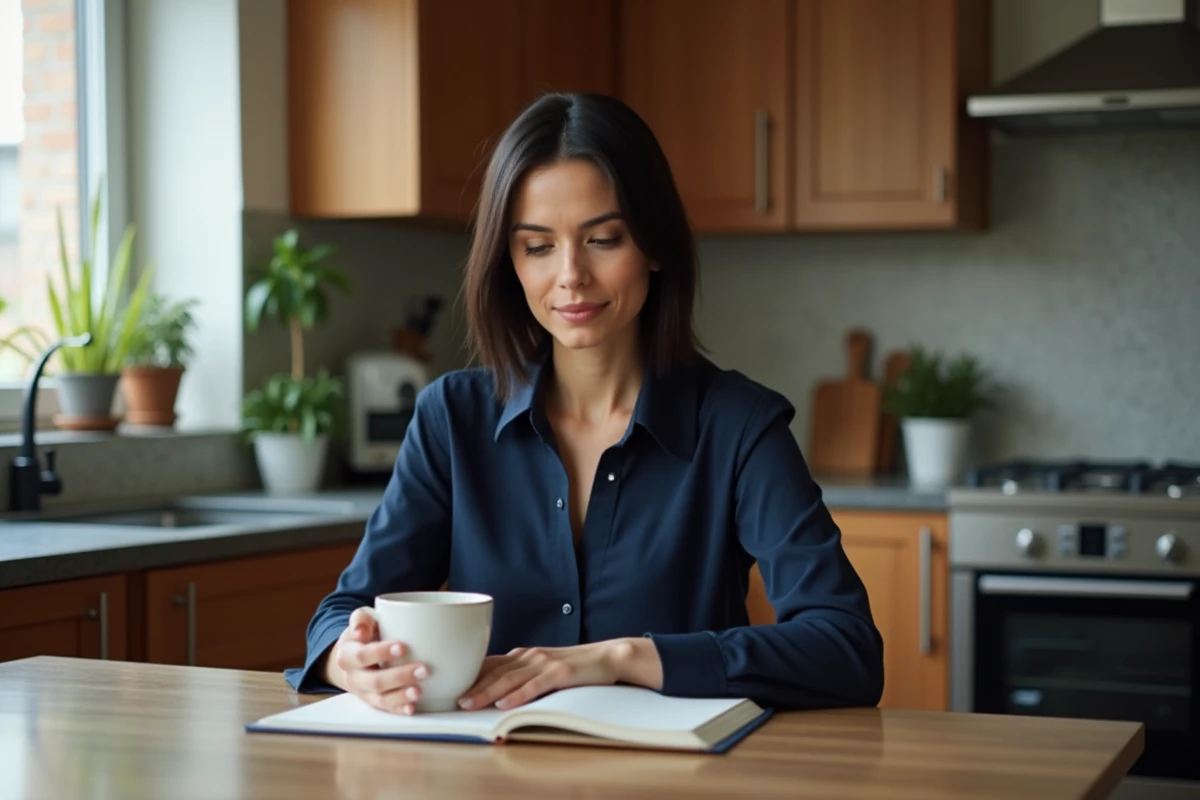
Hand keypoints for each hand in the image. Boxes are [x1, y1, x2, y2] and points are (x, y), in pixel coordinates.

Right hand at [323, 607, 428, 715]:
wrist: (355, 654)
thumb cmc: (365, 632)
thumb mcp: (362, 619)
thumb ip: (361, 618)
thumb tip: (360, 630)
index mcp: (347, 655)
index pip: (361, 655)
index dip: (381, 652)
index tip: (402, 647)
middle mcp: (353, 676)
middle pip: (374, 681)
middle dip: (399, 677)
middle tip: (423, 670)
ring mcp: (363, 692)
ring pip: (380, 699)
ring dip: (400, 696)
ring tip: (418, 691)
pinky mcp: (374, 702)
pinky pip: (385, 709)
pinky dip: (398, 710)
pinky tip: (411, 708)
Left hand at [456, 638, 661, 711]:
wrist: (608, 657)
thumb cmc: (575, 665)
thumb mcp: (544, 666)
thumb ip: (522, 673)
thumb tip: (496, 689)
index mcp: (524, 654)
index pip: (490, 663)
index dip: (470, 675)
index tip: (451, 686)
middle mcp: (531, 655)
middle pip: (496, 671)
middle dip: (472, 686)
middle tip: (453, 699)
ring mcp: (545, 663)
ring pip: (510, 678)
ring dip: (487, 692)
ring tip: (469, 703)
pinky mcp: (561, 673)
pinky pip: (535, 685)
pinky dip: (518, 695)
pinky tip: (504, 704)